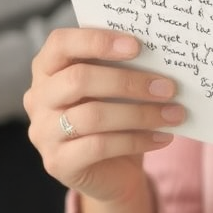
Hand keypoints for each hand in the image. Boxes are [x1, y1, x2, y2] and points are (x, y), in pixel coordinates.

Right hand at [24, 28, 184, 203]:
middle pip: (78, 79)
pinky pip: (100, 146)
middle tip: (168, 86)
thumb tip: (159, 53)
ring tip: (174, 113)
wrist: (110, 172)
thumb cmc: (113, 115)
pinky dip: (137, 139)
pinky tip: (163, 137)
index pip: (61, 43)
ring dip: (140, 113)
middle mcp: (37, 98)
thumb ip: (122, 66)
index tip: (136, 45)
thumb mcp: (113, 87)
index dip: (96, 40)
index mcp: (47, 68)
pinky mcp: (58, 163)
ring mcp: (43, 132)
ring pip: (92, 115)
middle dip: (127, 81)